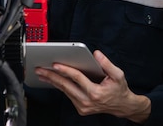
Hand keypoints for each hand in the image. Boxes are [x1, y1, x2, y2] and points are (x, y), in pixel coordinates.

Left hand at [34, 50, 150, 122]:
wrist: (121, 106)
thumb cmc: (119, 89)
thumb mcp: (118, 75)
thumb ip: (107, 63)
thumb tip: (96, 54)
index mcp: (95, 93)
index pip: (77, 78)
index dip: (65, 70)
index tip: (55, 64)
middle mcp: (87, 101)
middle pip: (65, 86)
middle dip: (51, 76)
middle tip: (40, 69)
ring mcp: (83, 106)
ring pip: (64, 91)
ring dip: (53, 81)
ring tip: (42, 73)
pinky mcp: (80, 108)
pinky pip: (68, 95)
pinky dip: (60, 86)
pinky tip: (53, 80)